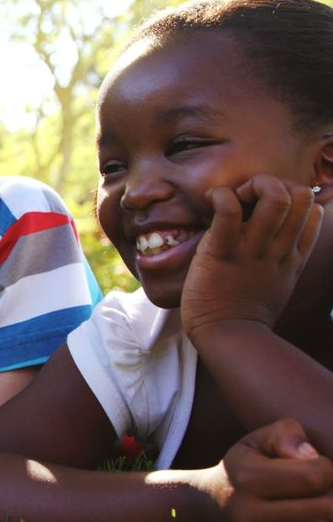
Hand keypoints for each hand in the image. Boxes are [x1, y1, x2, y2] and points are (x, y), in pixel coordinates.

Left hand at [183, 175, 322, 339]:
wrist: (228, 337)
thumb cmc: (244, 313)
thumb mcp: (279, 283)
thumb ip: (285, 259)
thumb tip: (278, 240)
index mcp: (292, 255)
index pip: (312, 210)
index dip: (291, 197)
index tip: (264, 207)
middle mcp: (279, 248)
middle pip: (300, 195)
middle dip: (273, 184)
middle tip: (246, 198)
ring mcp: (253, 248)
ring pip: (275, 196)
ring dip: (251, 186)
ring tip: (231, 198)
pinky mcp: (223, 251)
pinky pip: (229, 209)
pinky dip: (221, 195)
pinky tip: (211, 200)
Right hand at [204, 419, 332, 521]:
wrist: (207, 510)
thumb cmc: (242, 469)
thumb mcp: (255, 441)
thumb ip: (285, 434)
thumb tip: (312, 456)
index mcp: (247, 479)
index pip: (315, 476)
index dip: (327, 469)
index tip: (316, 467)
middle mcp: (249, 515)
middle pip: (328, 510)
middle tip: (321, 489)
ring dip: (329, 520)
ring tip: (313, 507)